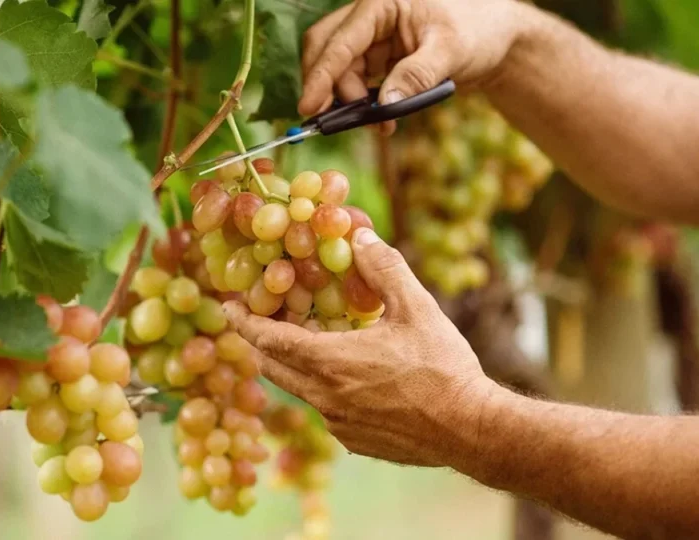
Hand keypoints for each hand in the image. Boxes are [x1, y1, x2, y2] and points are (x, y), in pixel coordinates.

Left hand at [223, 229, 496, 467]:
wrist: (471, 430)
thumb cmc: (443, 368)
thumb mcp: (417, 308)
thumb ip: (384, 269)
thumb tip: (359, 236)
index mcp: (330, 362)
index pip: (270, 341)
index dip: (244, 322)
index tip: (227, 308)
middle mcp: (324, 397)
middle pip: (274, 369)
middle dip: (261, 345)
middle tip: (259, 322)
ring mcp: (338, 424)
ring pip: (301, 390)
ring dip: (296, 366)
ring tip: (308, 344)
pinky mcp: (355, 442)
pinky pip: (327, 411)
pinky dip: (326, 390)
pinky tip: (353, 379)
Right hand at [299, 0, 527, 133]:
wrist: (496, 42)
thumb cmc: (478, 33)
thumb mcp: (450, 52)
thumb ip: (416, 76)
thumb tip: (384, 104)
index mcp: (381, 4)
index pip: (340, 41)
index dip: (321, 75)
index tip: (309, 107)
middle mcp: (370, 18)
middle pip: (326, 50)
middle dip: (327, 88)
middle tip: (335, 122)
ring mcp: (372, 39)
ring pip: (339, 70)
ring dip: (349, 102)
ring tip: (379, 125)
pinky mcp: (378, 59)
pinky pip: (356, 82)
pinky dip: (362, 104)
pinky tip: (382, 120)